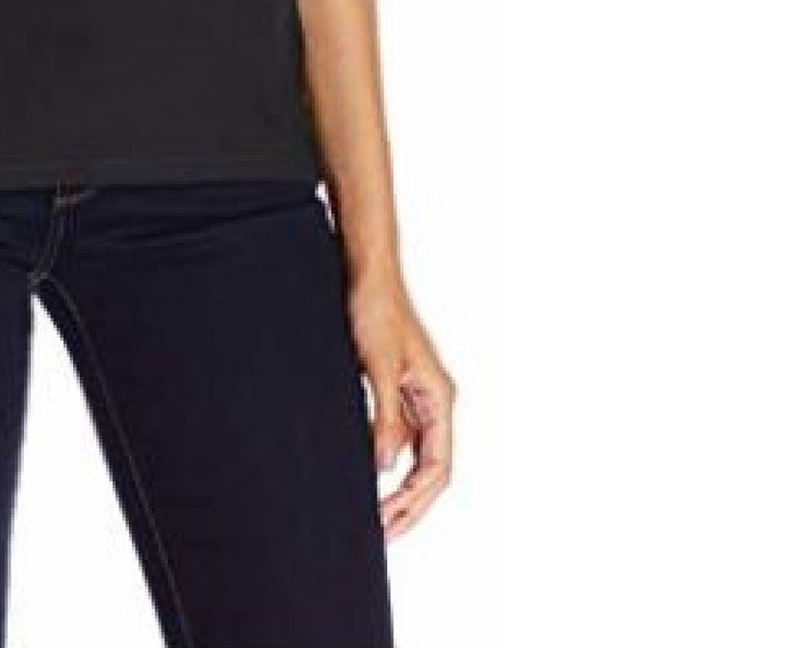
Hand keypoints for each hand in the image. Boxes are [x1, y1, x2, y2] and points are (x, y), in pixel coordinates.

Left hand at [348, 279, 454, 541]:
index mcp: (439, 398)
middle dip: (411, 504)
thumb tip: (387, 466)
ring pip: (418, 454)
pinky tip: (372, 473)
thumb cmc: (376, 310)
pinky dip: (390, 459)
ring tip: (378, 514)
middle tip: (383, 532)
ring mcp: (416, 394)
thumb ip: (386, 418)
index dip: (415, 501)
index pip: (438, 467)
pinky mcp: (397, 386)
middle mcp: (433, 399)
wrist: (367, 274)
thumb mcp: (379, 367)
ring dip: (401, 486)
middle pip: (432, 468)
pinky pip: (401, 435)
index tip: (389, 521)